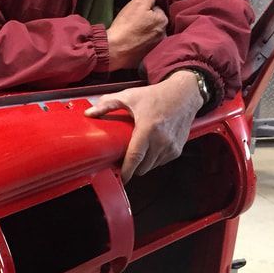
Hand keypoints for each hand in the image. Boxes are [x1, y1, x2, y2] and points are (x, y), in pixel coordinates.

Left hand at [85, 70, 202, 182]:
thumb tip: (89, 113)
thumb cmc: (156, 95)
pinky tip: (148, 149)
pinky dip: (153, 160)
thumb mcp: (130, 96)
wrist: (184, 94)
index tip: (119, 178)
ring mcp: (171, 146)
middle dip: (131, 167)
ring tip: (136, 153)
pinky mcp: (177, 150)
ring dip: (142, 165)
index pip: (135, 157)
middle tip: (122, 159)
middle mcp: (161, 140)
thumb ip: (108, 104)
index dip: (126, 171)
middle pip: (142, 167)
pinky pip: (160, 162)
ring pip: (151, 167)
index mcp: (148, 129)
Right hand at [106, 0, 168, 70]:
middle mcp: (163, 35)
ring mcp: (155, 48)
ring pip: (150, 36)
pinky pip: (144, 48)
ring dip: (144, 34)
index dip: (145, 10)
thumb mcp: (138, 3)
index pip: (156, 10)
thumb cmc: (126, 25)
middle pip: (154, 23)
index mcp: (163, 21)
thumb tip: (152, 0)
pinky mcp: (146, 57)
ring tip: (131, 35)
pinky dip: (139, 45)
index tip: (135, 15)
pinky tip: (131, 44)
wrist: (114, 49)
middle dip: (146, 22)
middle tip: (133, 25)